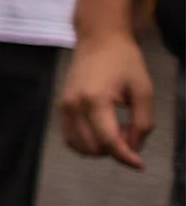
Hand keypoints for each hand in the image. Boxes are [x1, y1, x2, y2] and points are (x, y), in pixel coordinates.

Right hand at [60, 30, 159, 169]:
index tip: (140, 165)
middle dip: (116, 149)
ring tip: (116, 131)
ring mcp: (64, 106)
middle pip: (94, 147)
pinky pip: (70, 138)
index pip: (109, 141)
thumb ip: (143, 123)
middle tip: (131, 132)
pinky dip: (86, 143)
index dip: (126, 157)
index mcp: (96, 99)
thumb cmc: (124, 61)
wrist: (99, 40)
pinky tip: (101, 132)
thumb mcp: (144, 91)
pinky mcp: (61, 106)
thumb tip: (133, 148)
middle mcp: (75, 105)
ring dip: (100, 148)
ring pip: (79, 147)